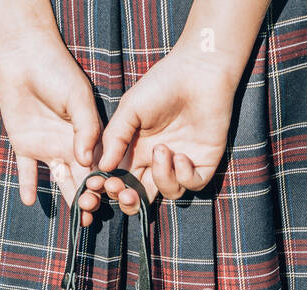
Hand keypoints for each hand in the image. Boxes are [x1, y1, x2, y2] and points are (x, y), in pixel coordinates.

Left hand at [0, 39, 101, 210]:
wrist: (25, 57)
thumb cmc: (58, 71)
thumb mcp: (78, 98)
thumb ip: (85, 128)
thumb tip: (87, 162)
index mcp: (90, 135)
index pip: (102, 165)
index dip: (107, 183)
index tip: (110, 199)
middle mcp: (71, 146)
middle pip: (84, 179)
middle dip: (90, 198)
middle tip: (92, 213)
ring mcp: (48, 148)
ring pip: (61, 181)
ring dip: (68, 200)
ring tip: (77, 220)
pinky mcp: (24, 146)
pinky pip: (27, 172)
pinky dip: (28, 186)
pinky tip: (29, 200)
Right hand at [76, 48, 237, 221]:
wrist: (198, 71)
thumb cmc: (161, 84)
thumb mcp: (129, 110)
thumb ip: (115, 138)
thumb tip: (102, 167)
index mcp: (137, 150)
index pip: (122, 180)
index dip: (113, 188)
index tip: (107, 184)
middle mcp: (158, 161)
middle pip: (142, 195)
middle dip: (131, 201)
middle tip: (126, 192)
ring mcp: (182, 163)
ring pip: (168, 193)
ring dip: (162, 178)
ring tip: (162, 150)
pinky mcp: (204, 162)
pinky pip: (192, 185)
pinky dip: (184, 176)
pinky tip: (180, 155)